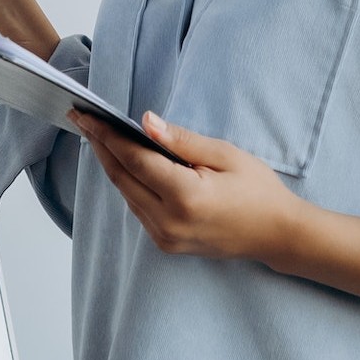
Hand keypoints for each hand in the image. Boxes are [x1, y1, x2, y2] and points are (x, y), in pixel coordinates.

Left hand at [70, 110, 302, 262]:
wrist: (277, 234)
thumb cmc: (258, 190)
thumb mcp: (225, 155)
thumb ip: (181, 140)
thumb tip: (146, 121)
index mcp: (185, 196)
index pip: (134, 160)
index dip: (107, 136)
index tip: (87, 116)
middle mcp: (169, 221)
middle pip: (122, 178)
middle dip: (100, 147)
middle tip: (82, 120)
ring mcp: (166, 237)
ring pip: (127, 194)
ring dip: (113, 165)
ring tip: (100, 136)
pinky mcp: (167, 243)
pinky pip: (138, 208)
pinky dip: (130, 184)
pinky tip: (126, 163)